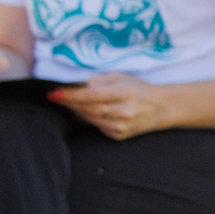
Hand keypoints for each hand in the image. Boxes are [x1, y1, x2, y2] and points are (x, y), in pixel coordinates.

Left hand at [49, 73, 175, 139]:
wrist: (161, 108)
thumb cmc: (138, 89)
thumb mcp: (121, 78)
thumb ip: (99, 81)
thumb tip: (75, 86)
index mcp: (124, 93)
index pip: (91, 95)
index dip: (70, 95)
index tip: (53, 93)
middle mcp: (123, 111)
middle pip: (87, 108)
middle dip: (69, 103)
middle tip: (56, 97)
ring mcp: (121, 126)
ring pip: (90, 119)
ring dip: (77, 111)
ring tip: (70, 103)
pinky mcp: (119, 135)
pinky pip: (97, 126)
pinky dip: (90, 118)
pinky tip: (90, 111)